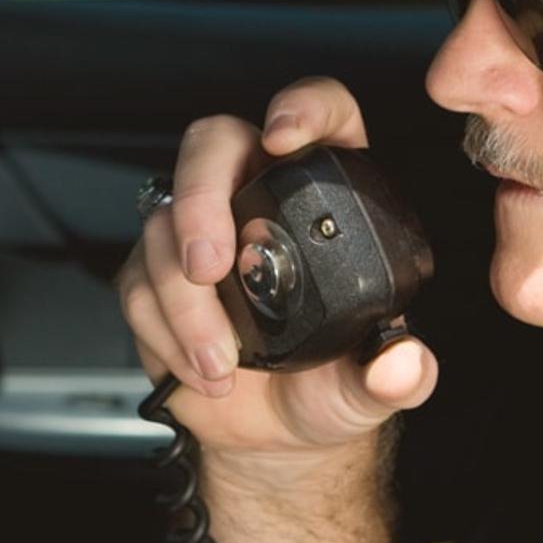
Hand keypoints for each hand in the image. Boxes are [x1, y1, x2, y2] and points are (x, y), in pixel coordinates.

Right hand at [116, 77, 439, 471]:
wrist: (278, 434)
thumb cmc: (333, 385)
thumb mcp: (376, 384)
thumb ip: (398, 373)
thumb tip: (404, 365)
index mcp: (329, 193)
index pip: (322, 115)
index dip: (303, 108)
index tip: (284, 138)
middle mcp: (259, 194)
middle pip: (214, 144)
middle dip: (201, 196)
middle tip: (209, 264)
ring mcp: (202, 230)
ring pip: (164, 222)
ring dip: (185, 300)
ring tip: (221, 358)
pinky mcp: (155, 274)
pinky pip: (138, 283)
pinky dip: (166, 331)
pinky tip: (201, 368)